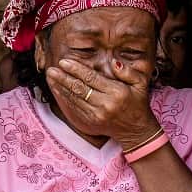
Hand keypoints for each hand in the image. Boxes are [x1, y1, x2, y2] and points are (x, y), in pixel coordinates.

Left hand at [45, 58, 159, 147]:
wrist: (135, 130)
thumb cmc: (137, 103)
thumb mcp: (140, 84)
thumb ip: (128, 72)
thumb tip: (114, 62)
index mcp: (116, 93)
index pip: (91, 78)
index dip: (76, 69)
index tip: (64, 62)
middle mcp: (105, 105)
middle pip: (79, 88)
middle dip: (63, 77)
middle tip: (51, 69)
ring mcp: (96, 115)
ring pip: (74, 98)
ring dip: (60, 87)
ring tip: (50, 77)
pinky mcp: (90, 123)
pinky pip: (74, 108)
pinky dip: (64, 98)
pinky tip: (57, 89)